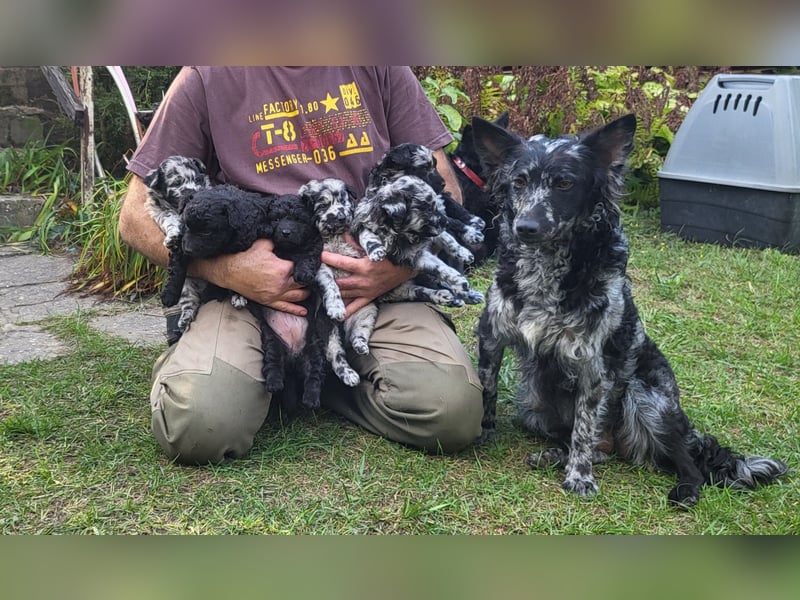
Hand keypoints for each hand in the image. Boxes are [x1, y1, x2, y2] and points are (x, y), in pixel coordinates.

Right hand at [192, 238, 310, 315]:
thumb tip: (287, 238)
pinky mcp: (268, 301)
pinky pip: (285, 307)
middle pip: (303, 283)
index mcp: (283, 268)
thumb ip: (278, 242)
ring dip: (305, 293)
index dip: (307, 264)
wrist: (228, 271)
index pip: (302, 267)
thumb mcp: (263, 244)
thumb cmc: (245, 257)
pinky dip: (296, 309)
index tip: (311, 263)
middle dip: (309, 280)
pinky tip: (304, 311)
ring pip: (297, 296)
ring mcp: (275, 295)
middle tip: (315, 277)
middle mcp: (282, 284)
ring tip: (310, 290)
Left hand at [321, 235, 413, 318]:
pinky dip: (346, 311)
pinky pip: (356, 307)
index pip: (342, 263)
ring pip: (344, 294)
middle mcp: (364, 281)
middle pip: (340, 282)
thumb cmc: (390, 256)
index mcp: (364, 267)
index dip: (328, 258)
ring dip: (332, 293)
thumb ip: (357, 242)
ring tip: (319, 290)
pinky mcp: (370, 297)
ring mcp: (366, 291)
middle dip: (326, 279)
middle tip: (314, 276)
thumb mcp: (374, 247)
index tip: (319, 255)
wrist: (405, 269)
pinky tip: (335, 315)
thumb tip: (344, 234)